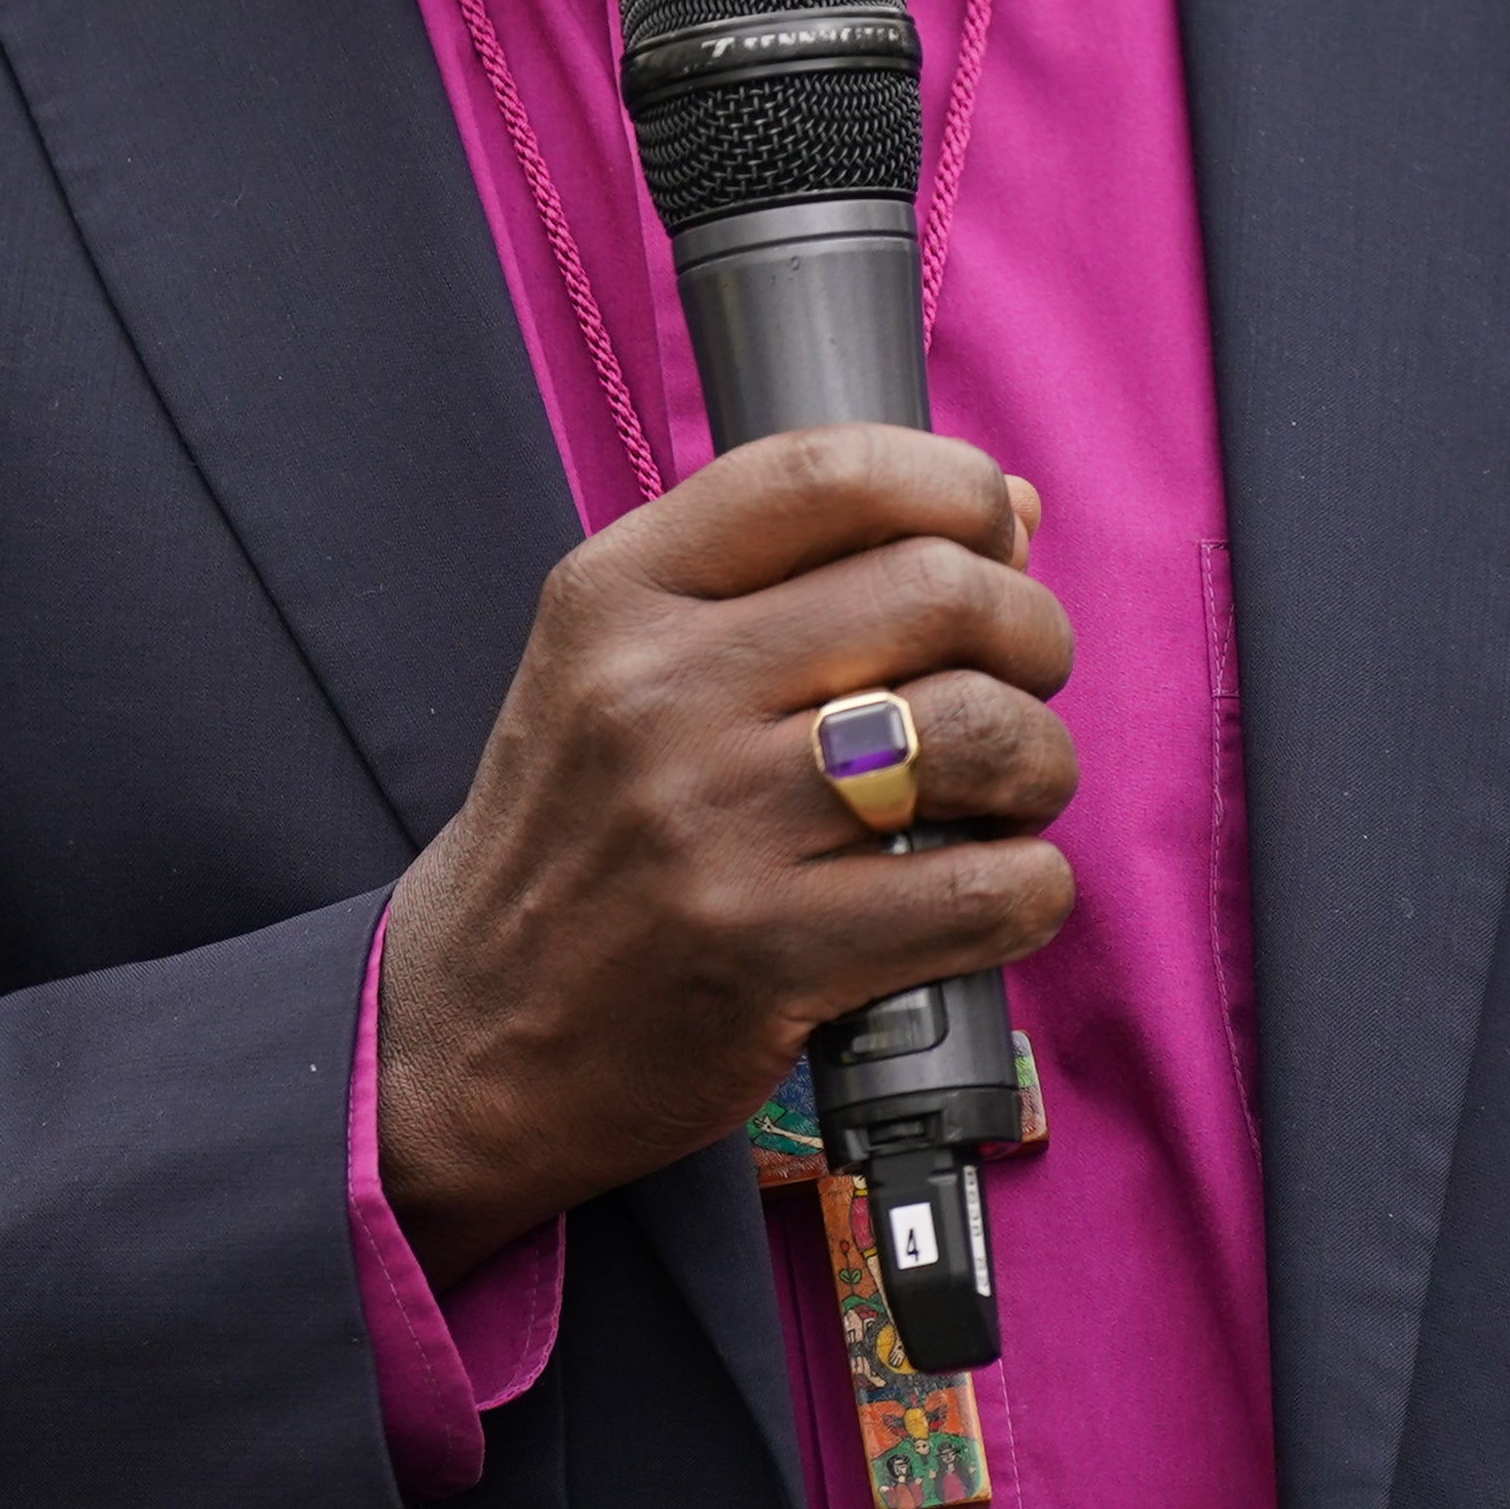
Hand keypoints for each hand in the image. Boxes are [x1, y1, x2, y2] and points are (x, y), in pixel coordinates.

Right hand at [379, 429, 1075, 1283]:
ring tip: (1011, 790)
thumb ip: (796, 576)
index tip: (992, 532)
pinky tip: (996, 891)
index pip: (830, 472)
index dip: (957, 485)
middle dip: (1029, 631)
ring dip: (1040, 760)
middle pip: (937, 589)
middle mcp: (658, 693)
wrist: (469, 1036)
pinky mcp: (767, 956)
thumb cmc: (579, 839)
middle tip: (1023, 679)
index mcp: (617, 595)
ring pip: (979, 730)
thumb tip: (1012, 505)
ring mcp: (712, 826)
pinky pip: (983, 890)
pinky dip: (1029, 889)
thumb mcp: (622, 669)